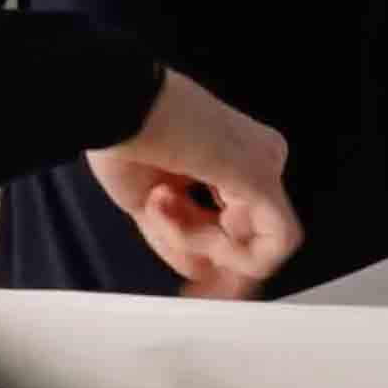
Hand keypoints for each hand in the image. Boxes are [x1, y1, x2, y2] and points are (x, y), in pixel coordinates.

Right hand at [88, 70, 300, 295]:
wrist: (117, 107)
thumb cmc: (122, 137)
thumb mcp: (149, 204)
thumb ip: (180, 240)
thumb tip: (201, 274)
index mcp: (229, 157)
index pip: (239, 222)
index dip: (211, 256)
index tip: (190, 280)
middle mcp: (256, 157)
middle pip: (250, 237)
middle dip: (205, 255)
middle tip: (177, 261)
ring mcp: (264, 163)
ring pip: (260, 244)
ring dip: (200, 242)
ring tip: (162, 205)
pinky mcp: (262, 176)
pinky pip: (269, 244)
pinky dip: (228, 253)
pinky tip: (189, 225)